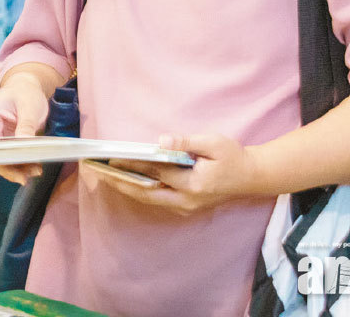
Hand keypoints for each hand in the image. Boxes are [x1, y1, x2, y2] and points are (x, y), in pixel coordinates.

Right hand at [0, 73, 50, 183]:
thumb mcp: (29, 105)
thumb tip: (24, 144)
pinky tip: (34, 167)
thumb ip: (26, 124)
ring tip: (34, 171)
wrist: (28, 88)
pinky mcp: (7, 142)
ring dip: (16, 168)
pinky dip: (22, 163)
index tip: (1, 165)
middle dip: (6, 167)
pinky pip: (11, 157)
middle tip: (23, 177)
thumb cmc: (25, 91)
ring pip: (1, 159)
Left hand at [100, 133, 257, 215]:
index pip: (157, 172)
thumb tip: (161, 141)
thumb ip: (187, 142)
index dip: (133, 164)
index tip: (112, 157)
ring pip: (149, 199)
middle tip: (97, 171)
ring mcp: (186, 206)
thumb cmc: (233, 156)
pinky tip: (125, 180)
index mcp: (194, 183)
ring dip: (126, 187)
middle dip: (120, 182)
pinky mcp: (185, 206)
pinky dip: (139, 189)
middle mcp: (187, 200)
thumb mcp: (213, 142)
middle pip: (146, 192)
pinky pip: (156, 199)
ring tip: (104, 175)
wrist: (252, 177)